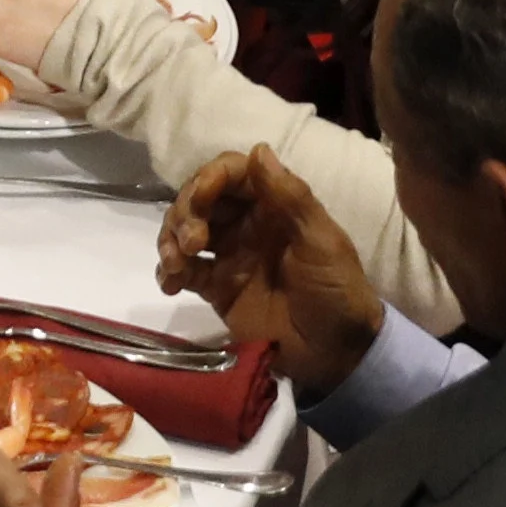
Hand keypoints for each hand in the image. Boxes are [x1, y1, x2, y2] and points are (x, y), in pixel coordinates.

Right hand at [154, 146, 382, 392]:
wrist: (335, 356)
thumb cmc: (337, 294)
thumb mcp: (323, 244)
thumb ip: (292, 199)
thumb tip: (258, 149)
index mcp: (275, 207)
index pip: (233, 174)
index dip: (211, 177)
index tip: (201, 197)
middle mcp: (247, 224)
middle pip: (201, 199)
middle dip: (186, 212)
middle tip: (193, 243)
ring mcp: (229, 256)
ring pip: (184, 230)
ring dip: (171, 238)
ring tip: (176, 265)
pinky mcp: (216, 288)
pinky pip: (183, 270)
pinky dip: (168, 272)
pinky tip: (169, 284)